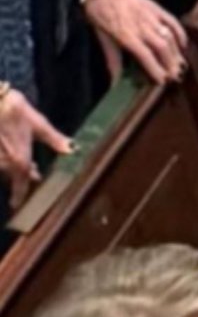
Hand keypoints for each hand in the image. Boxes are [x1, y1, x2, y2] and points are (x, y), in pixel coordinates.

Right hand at [0, 89, 72, 209]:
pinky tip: (9, 148)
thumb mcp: (39, 125)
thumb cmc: (15, 111)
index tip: (16, 205)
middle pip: (13, 176)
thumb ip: (55, 140)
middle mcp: (4, 163)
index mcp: (20, 161)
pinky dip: (6, 159)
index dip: (18, 196)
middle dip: (23, 176)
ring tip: (24, 162)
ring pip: (4, 168)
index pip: (20, 186)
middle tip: (34, 174)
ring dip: (14, 168)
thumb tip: (73, 149)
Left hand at [81, 0, 186, 85]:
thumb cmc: (99, 9)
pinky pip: (172, 22)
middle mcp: (141, 27)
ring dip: (176, 53)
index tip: (162, 82)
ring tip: (180, 66)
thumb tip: (114, 80)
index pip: (145, 56)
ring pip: (169, 37)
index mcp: (125, 34)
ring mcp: (151, 17)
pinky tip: (183, 45)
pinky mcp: (157, 8)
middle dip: (171, 64)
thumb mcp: (100, 34)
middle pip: (162, 48)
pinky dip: (180, 34)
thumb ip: (111, 57)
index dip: (156, 70)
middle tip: (175, 77)